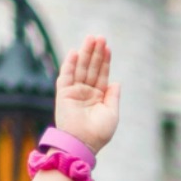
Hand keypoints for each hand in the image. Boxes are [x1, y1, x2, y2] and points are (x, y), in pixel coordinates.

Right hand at [54, 34, 120, 156]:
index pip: (101, 74)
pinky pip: (66, 76)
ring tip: (90, 38)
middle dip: (95, 52)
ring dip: (85, 53)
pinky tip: (75, 52)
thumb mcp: (111, 113)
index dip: (105, 61)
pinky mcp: (63, 94)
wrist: (82, 143)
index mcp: (98, 97)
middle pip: (91, 68)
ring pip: (80, 68)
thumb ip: (113, 96)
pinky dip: (70, 64)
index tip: (108, 47)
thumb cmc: (98, 133)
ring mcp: (74, 92)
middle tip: (99, 37)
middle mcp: (86, 92)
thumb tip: (117, 82)